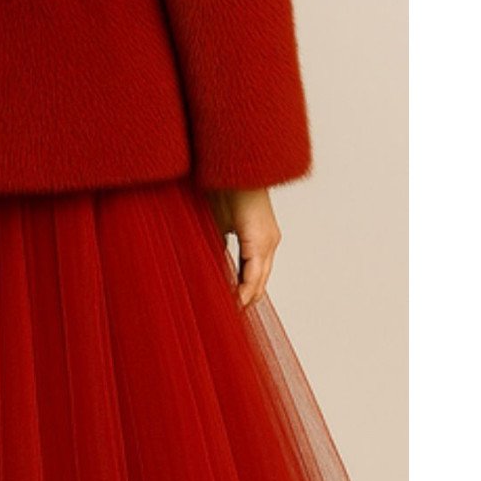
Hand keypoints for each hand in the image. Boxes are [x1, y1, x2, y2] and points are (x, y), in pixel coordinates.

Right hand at [205, 186, 281, 308]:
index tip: (229, 304)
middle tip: (229, 313)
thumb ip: (219, 243)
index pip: (255, 274)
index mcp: (261, 239)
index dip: (243, 291)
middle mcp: (269, 243)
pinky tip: (234, 297)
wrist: (230, 166)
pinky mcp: (259, 239)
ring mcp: (268, 241)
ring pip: (259, 280)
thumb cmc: (222, 188)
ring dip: (245, 296)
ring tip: (231, 309)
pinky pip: (253, 271)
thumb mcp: (219, 223)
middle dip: (245, 299)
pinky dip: (244, 286)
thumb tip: (212, 262)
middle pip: (260, 282)